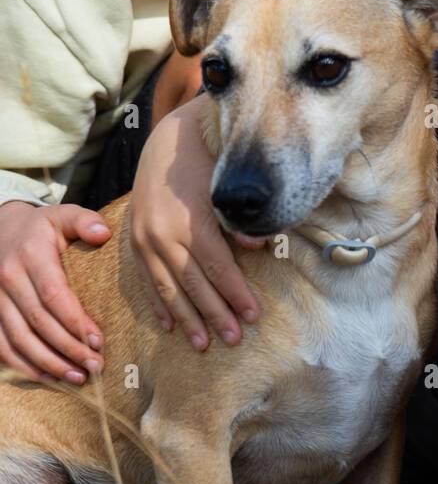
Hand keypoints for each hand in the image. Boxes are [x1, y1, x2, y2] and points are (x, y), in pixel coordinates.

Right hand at [0, 201, 110, 382]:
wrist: (3, 229)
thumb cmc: (41, 227)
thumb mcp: (63, 214)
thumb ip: (84, 221)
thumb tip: (104, 234)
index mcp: (31, 254)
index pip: (54, 295)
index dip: (75, 321)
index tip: (98, 340)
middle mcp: (9, 278)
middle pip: (39, 322)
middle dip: (68, 348)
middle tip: (96, 365)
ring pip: (20, 339)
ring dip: (48, 363)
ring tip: (77, 377)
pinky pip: (3, 345)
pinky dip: (22, 365)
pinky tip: (46, 376)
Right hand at [129, 93, 262, 350]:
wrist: (167, 139)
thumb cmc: (205, 160)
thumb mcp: (224, 186)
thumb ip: (238, 221)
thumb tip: (259, 249)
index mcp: (190, 223)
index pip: (218, 269)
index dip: (236, 294)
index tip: (254, 316)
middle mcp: (163, 235)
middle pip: (193, 284)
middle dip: (215, 314)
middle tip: (234, 340)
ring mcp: (144, 239)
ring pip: (168, 288)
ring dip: (186, 319)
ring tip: (203, 344)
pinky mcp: (134, 240)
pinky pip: (146, 279)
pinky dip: (158, 304)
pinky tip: (169, 325)